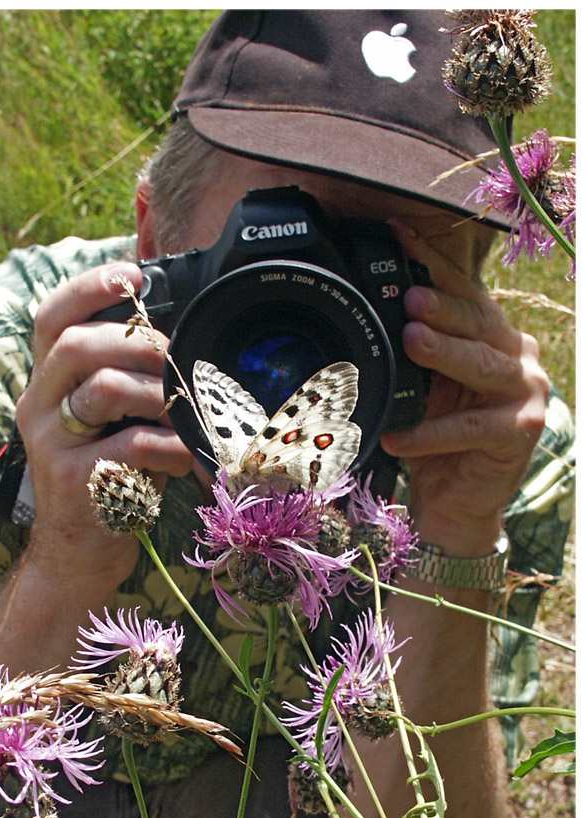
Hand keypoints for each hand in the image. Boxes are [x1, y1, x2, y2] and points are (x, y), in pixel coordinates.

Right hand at [15, 261, 192, 589]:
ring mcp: (52, 445)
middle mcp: (39, 406)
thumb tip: (180, 340)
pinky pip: (132, 446)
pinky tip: (185, 458)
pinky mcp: (76, 482)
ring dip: (158, 393)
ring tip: (185, 413)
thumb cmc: (110, 476)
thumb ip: (128, 382)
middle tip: (175, 358)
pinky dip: (171, 446)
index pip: (51, 319)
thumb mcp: (112, 422)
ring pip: (104, 389)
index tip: (131, 275)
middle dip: (137, 342)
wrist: (81, 551)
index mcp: (48, 384)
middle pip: (76, 345)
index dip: (88, 288)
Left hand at [381, 222, 548, 556]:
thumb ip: (413, 354)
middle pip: (479, 321)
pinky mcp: (522, 432)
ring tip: (410, 341)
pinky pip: (471, 428)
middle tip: (408, 297)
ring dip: (445, 354)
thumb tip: (373, 315)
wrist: (456, 500)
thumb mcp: (423, 389)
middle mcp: (517, 356)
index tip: (397, 235)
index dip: (433, 263)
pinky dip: (431, 432)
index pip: (464, 291)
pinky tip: (399, 436)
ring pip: (482, 366)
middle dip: (442, 307)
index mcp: (493, 336)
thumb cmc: (437, 440)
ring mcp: (526, 392)